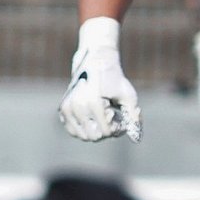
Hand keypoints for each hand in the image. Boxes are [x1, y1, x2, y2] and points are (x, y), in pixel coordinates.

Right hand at [58, 17, 141, 142]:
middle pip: (94, 137)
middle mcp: (77, 105)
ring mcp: (67, 107)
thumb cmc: (114, 79)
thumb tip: (136, 138)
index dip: (117, 129)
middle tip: (112, 119)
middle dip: (106, 132)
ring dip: (95, 131)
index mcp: (93, 102)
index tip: (120, 118)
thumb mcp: (128, 96)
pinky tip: (92, 118)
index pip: (106, 132)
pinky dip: (83, 129)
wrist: (96, 61)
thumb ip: (134, 117)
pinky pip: (73, 130)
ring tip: (103, 117)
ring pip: (83, 136)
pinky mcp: (63, 109)